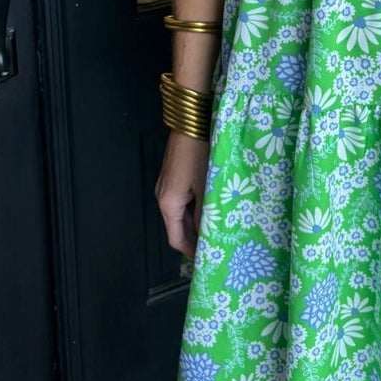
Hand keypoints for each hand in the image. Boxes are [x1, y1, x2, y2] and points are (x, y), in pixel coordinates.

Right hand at [155, 129, 210, 259]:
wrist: (191, 121)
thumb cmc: (199, 155)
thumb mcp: (205, 187)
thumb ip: (205, 215)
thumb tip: (207, 237)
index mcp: (168, 204)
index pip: (176, 239)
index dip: (191, 252)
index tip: (208, 260)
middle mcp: (162, 196)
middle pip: (177, 226)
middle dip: (195, 237)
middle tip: (217, 245)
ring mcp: (166, 184)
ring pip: (180, 212)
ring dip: (196, 222)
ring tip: (217, 228)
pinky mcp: (173, 174)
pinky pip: (182, 199)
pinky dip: (194, 207)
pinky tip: (210, 206)